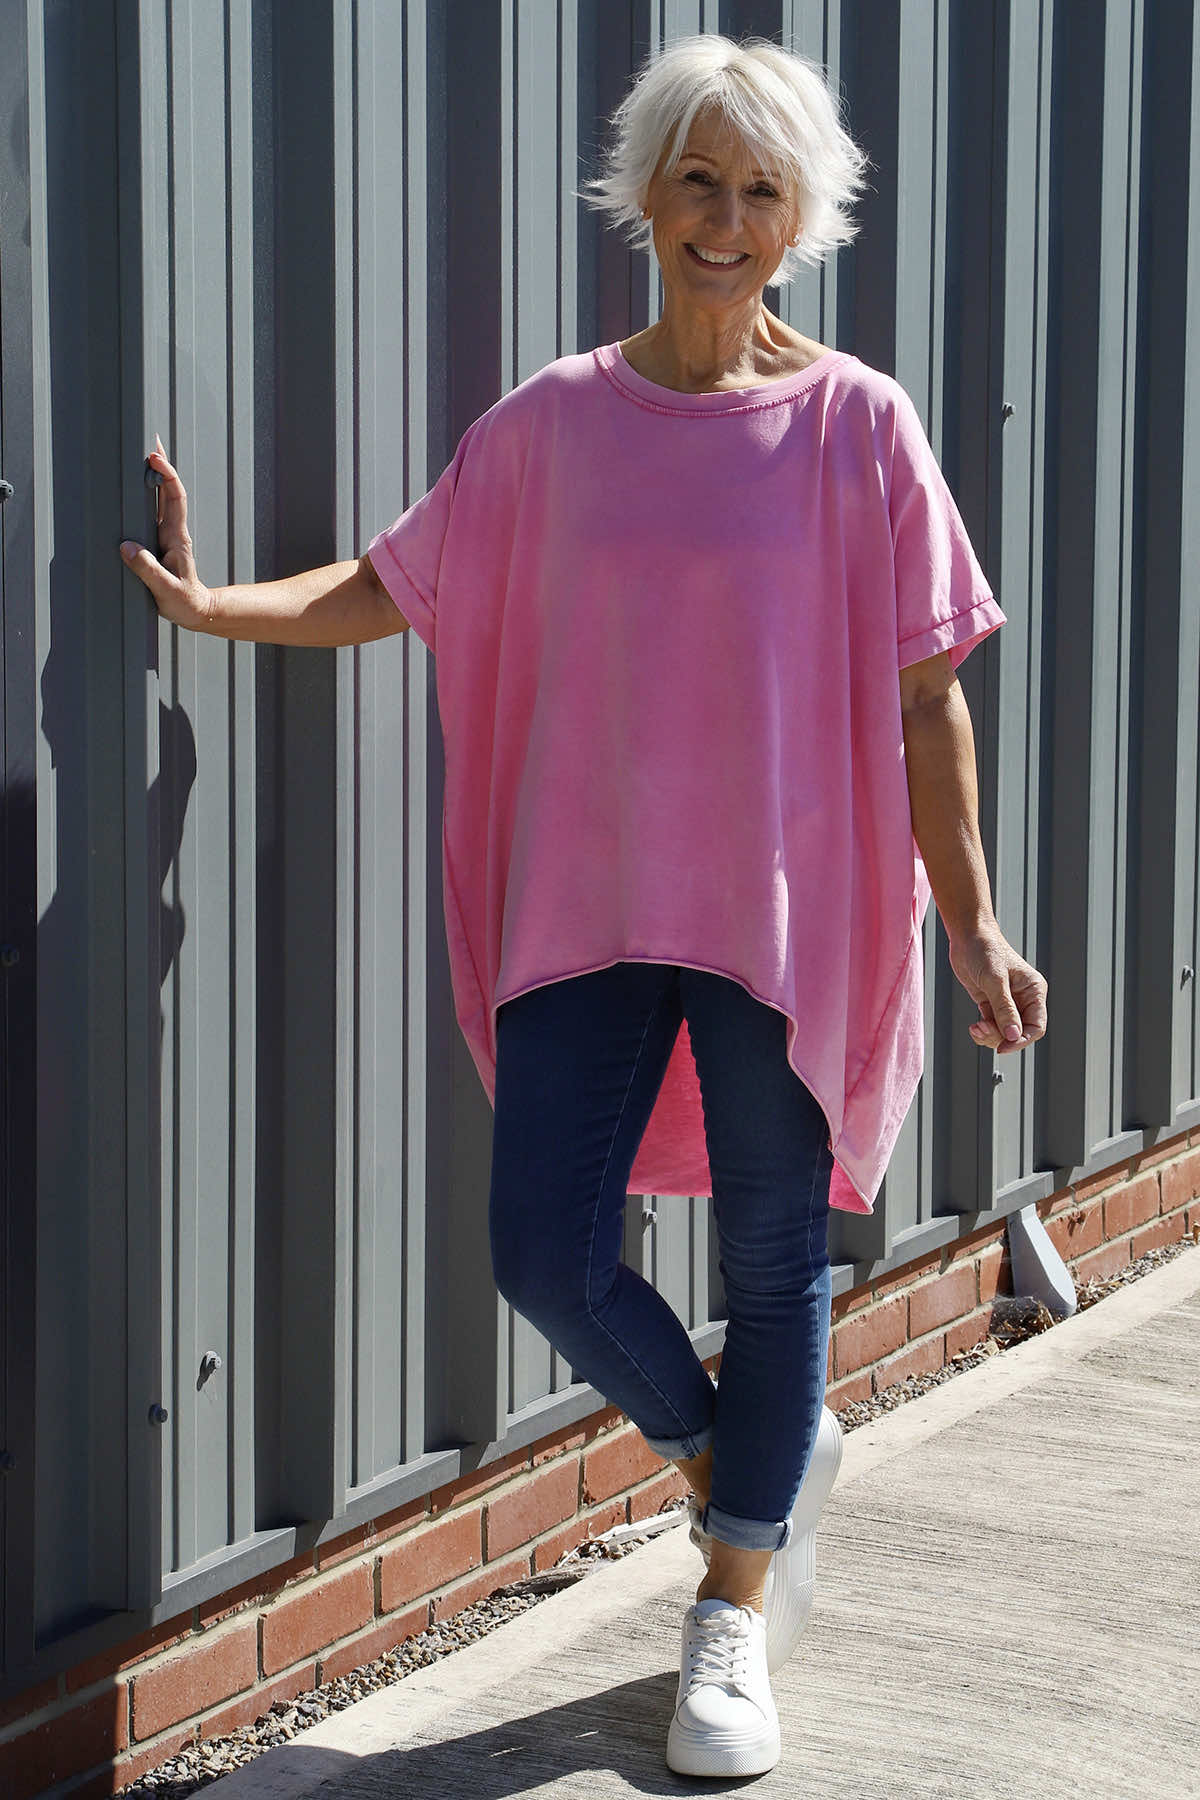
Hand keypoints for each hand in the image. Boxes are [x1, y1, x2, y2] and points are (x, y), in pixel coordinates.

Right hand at [119, 437, 214, 630]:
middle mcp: (172, 531)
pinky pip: (152, 513)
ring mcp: (166, 535)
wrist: (196, 612)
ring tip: (144, 454)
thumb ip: (148, 570)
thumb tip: (127, 547)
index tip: (154, 458)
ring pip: (160, 500)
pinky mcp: (159, 543)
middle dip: (161, 466)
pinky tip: (137, 487)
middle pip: (168, 491)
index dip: (166, 476)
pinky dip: (146, 496)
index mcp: (176, 537)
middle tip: (151, 441)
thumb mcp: (166, 589)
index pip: (173, 498)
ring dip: (154, 477)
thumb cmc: (184, 602)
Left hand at [949, 923, 1047, 1053]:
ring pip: (1004, 1032)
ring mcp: (1008, 1002)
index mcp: (1034, 991)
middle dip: (1001, 1037)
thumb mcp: (995, 981)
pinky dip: (983, 1031)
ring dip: (990, 1035)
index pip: (1037, 1026)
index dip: (1022, 1040)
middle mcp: (1024, 999)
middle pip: (1019, 1032)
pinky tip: (974, 1027)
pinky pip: (992, 1027)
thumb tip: (1014, 1035)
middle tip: (981, 1028)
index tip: (1003, 1047)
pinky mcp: (991, 1003)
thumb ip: (1004, 1009)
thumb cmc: (984, 951)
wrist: (967, 936)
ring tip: (976, 1028)